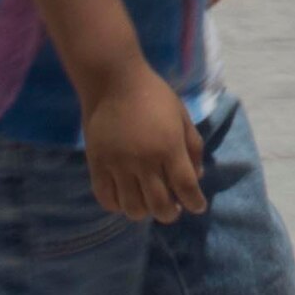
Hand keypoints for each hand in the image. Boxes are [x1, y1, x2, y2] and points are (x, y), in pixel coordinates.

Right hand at [83, 70, 204, 221]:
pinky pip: (106, 198)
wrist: (113, 80)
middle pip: (160, 205)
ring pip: (133, 208)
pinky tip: (126, 199)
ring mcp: (118, 165)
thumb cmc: (153, 95)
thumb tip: (197, 177)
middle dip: (171, 214)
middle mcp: (144, 161)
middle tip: (173, 209)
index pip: (186, 187)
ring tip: (148, 204)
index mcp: (169, 147)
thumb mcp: (182, 116)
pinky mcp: (97, 164)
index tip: (197, 206)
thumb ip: (193, 147)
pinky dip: (117, 206)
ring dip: (145, 212)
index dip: (195, 202)